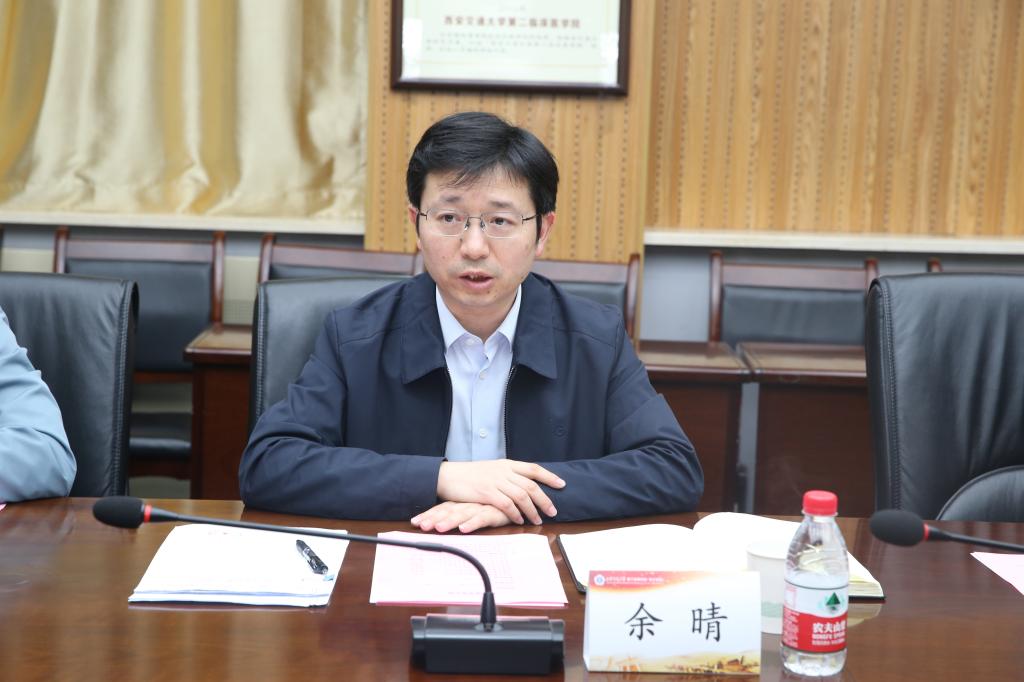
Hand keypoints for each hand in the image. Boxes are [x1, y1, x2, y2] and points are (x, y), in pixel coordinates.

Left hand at [411, 502, 512, 532]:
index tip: (414, 522)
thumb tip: (443, 522)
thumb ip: (463, 513)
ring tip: (438, 529)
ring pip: (462, 514)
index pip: (442, 508)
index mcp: (463, 502)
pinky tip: (463, 529)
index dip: (429, 515)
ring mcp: (481, 506)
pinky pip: (482, 518)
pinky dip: (472, 523)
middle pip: (448, 511)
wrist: (519, 496)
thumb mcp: (477, 509)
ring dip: (449, 521)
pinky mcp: (495, 511)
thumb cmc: (495, 504)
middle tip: (420, 526)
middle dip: (433, 519)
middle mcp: (470, 503)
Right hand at [436, 460, 565, 524]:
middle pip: (531, 485)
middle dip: (545, 499)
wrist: (447, 475)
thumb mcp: (491, 469)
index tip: (562, 484)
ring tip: (538, 520)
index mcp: (507, 464)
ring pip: (522, 496)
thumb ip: (507, 475)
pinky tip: (519, 520)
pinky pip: (507, 505)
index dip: (549, 477)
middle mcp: (504, 471)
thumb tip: (523, 483)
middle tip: (553, 511)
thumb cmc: (469, 475)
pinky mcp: (486, 493)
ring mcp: (495, 481)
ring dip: (532, 510)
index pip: (533, 468)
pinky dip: (516, 514)